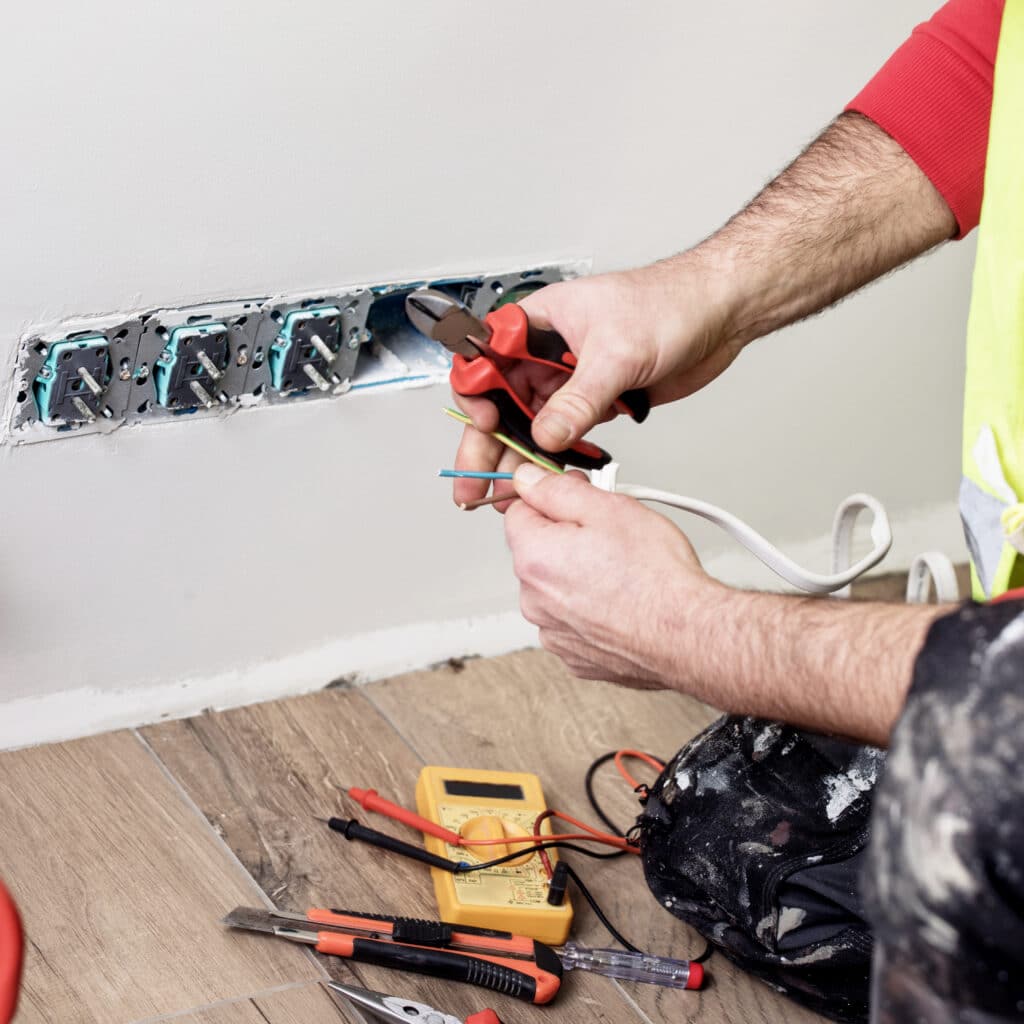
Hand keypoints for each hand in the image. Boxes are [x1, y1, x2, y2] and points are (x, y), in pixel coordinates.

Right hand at [453, 259, 741, 510]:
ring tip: (507, 491)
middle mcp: (549, 351)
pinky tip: (548, 477)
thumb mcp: (617, 352)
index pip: (486, 357)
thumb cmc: (669, 302)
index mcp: (540, 321)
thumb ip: (579, 399)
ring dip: (520, 456)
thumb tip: (547, 435)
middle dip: (488, 442)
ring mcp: (571, 378)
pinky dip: (556, 456)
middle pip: (501, 400)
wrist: (718, 312)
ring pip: (531, 422)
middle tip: (478, 480)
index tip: (487, 425)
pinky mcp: (595, 400)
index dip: (479, 394)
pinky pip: (564, 433)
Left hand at [503, 464, 723, 688]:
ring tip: (623, 573)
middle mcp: (534, 601)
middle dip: (567, 538)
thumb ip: (557, 490)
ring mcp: (554, 633)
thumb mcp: (608, 508)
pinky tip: (622, 603)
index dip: (552, 499)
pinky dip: (592, 610)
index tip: (580, 500)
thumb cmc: (656, 576)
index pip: (519, 512)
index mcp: (534, 559)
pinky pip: (574, 621)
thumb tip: (529, 479)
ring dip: (578, 576)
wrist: (688, 634)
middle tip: (612, 535)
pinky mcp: (576, 657)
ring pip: (556, 589)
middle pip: (538, 552)